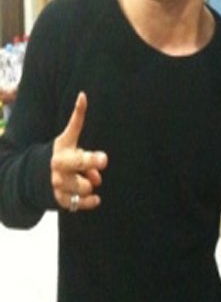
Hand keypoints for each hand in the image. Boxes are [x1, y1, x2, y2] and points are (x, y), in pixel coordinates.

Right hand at [51, 91, 107, 211]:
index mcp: (63, 146)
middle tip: (103, 159)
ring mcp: (58, 182)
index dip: (79, 112)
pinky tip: (94, 198)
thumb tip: (99, 174)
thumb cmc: (64, 158)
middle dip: (91, 160)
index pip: (73, 127)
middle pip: (79, 161)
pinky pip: (83, 202)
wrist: (37, 179)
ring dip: (90, 184)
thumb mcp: (71, 148)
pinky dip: (90, 201)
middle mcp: (58, 163)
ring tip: (84, 180)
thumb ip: (87, 156)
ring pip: (86, 186)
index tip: (83, 99)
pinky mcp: (60, 199)